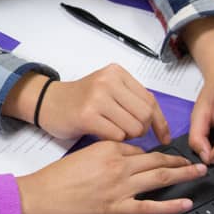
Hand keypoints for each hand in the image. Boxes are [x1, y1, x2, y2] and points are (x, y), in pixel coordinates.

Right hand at [16, 141, 206, 213]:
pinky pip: (150, 207)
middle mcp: (118, 166)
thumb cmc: (57, 177)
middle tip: (196, 161)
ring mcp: (120, 188)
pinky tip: (186, 203)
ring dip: (183, 175)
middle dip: (179, 160)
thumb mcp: (84, 154)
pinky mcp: (117, 209)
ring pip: (159, 178)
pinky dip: (171, 205)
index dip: (156, 153)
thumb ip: (107, 153)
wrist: (41, 197)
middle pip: (156, 160)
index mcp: (109, 148)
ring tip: (199, 173)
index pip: (140, 149)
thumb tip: (128, 158)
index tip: (168, 156)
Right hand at [37, 64, 171, 143]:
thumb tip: (159, 122)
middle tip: (131, 134)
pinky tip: (103, 134)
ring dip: (128, 137)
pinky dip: (114, 140)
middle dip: (142, 130)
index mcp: (117, 73)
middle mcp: (108, 81)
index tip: (164, 136)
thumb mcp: (108, 89)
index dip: (160, 121)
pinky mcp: (87, 115)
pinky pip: (116, 135)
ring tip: (114, 131)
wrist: (49, 102)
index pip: (150, 99)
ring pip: (133, 127)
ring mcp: (97, 97)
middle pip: (144, 114)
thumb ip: (131, 99)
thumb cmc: (81, 99)